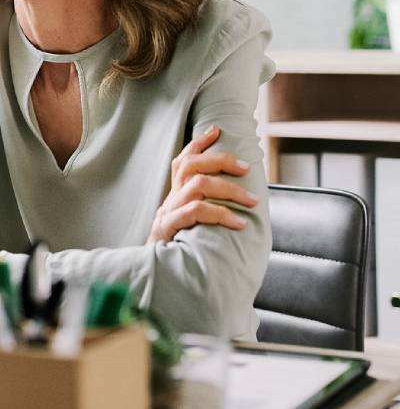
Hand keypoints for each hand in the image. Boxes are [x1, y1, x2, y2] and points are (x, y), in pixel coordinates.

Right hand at [146, 125, 258, 244]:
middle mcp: (170, 198)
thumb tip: (244, 204)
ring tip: (252, 200)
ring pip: (198, 185)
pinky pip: (195, 212)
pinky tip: (238, 223)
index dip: (198, 143)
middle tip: (246, 167)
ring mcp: (168, 211)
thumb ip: (206, 213)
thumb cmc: (180, 251)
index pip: (183, 160)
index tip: (216, 130)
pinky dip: (220, 213)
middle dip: (220, 160)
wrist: (155, 277)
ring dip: (229, 189)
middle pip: (190, 165)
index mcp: (176, 195)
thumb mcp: (190, 227)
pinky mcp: (168, 227)